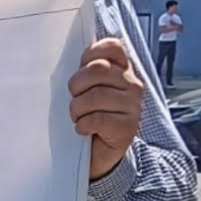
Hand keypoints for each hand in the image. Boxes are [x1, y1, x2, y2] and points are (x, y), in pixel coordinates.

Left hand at [69, 39, 144, 179]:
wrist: (99, 152)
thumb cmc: (89, 114)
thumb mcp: (87, 88)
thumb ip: (86, 70)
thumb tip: (67, 56)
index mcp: (123, 70)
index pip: (113, 47)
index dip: (91, 54)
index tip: (80, 68)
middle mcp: (132, 84)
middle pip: (98, 70)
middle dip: (76, 84)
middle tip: (73, 97)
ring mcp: (133, 106)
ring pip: (96, 96)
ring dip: (77, 108)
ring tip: (77, 116)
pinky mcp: (128, 127)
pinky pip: (98, 119)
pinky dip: (83, 125)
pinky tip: (83, 129)